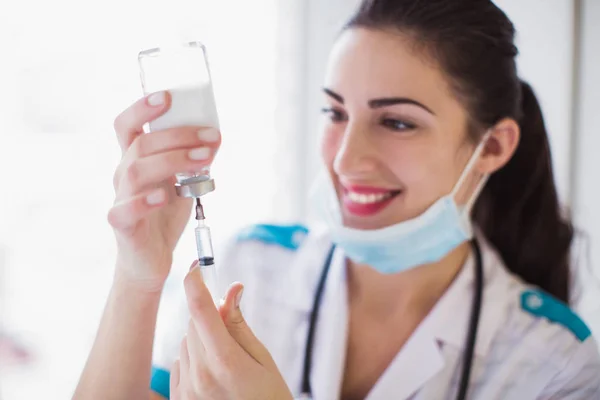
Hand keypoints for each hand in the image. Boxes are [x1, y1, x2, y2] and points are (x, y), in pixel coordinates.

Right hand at [107, 92, 220, 290]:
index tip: (168, 96)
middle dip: (177, 136)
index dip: (142, 108)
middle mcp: (123, 174)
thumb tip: (214, 137)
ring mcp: (120, 198)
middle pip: (141, 145)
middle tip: (210, 137)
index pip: (128, 125)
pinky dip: (144, 200)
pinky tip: (164, 196)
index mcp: (135, 159)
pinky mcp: (122, 225)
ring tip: (202, 159)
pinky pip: (125, 209)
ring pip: (135, 171)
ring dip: (172, 160)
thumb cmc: (164, 214)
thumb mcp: (183, 183)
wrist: (151, 258)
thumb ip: (193, 161)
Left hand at [170, 261, 293, 399]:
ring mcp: (185, 390)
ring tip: (227, 360)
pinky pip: (180, 362)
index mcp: (224, 363)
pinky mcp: (178, 398)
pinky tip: (214, 373)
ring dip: (201, 338)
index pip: (200, 310)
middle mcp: (198, 376)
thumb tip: (231, 289)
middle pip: (193, 324)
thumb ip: (239, 324)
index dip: (195, 282)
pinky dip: (194, 357)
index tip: (196, 266)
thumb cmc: (270, 398)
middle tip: (229, 321)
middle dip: (209, 315)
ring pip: (186, 342)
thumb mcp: (262, 359)